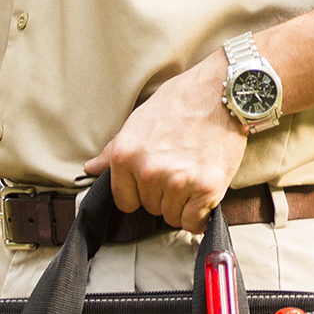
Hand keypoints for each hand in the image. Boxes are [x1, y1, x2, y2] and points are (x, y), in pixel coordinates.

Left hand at [85, 50, 248, 234]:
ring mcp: (177, 181)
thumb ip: (113, 149)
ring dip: (184, 203)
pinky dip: (201, 213)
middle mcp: (148, 171)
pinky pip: (195, 223)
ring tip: (194, 173)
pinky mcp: (206, 188)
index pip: (125, 201)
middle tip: (180, 167)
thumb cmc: (182, 100)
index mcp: (125, 155)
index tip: (155, 181)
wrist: (222, 91)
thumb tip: (91, 169)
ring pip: (173, 217)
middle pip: (151, 208)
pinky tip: (205, 191)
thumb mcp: (139, 120)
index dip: (141, 193)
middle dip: (164, 194)